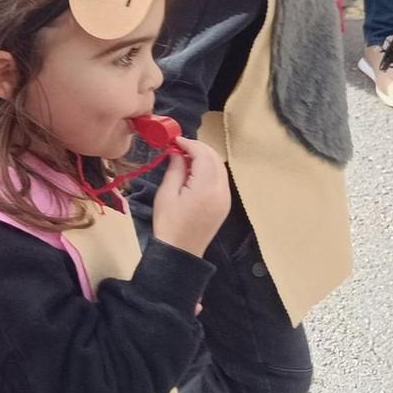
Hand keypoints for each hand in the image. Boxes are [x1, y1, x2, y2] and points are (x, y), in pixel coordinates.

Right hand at [148, 135, 231, 257]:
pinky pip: (220, 179)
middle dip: (199, 148)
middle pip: (215, 159)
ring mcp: (225, 198)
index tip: (175, 140)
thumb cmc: (169, 223)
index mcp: (206, 188)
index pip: (203, 155)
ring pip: (220, 168)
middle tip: (179, 146)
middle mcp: (221, 191)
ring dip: (205, 158)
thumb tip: (178, 152)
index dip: (190, 144)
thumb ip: (175, 169)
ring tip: (185, 157)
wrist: (180, 251)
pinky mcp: (224, 204)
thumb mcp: (167, 193)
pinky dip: (210, 170)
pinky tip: (194, 172)